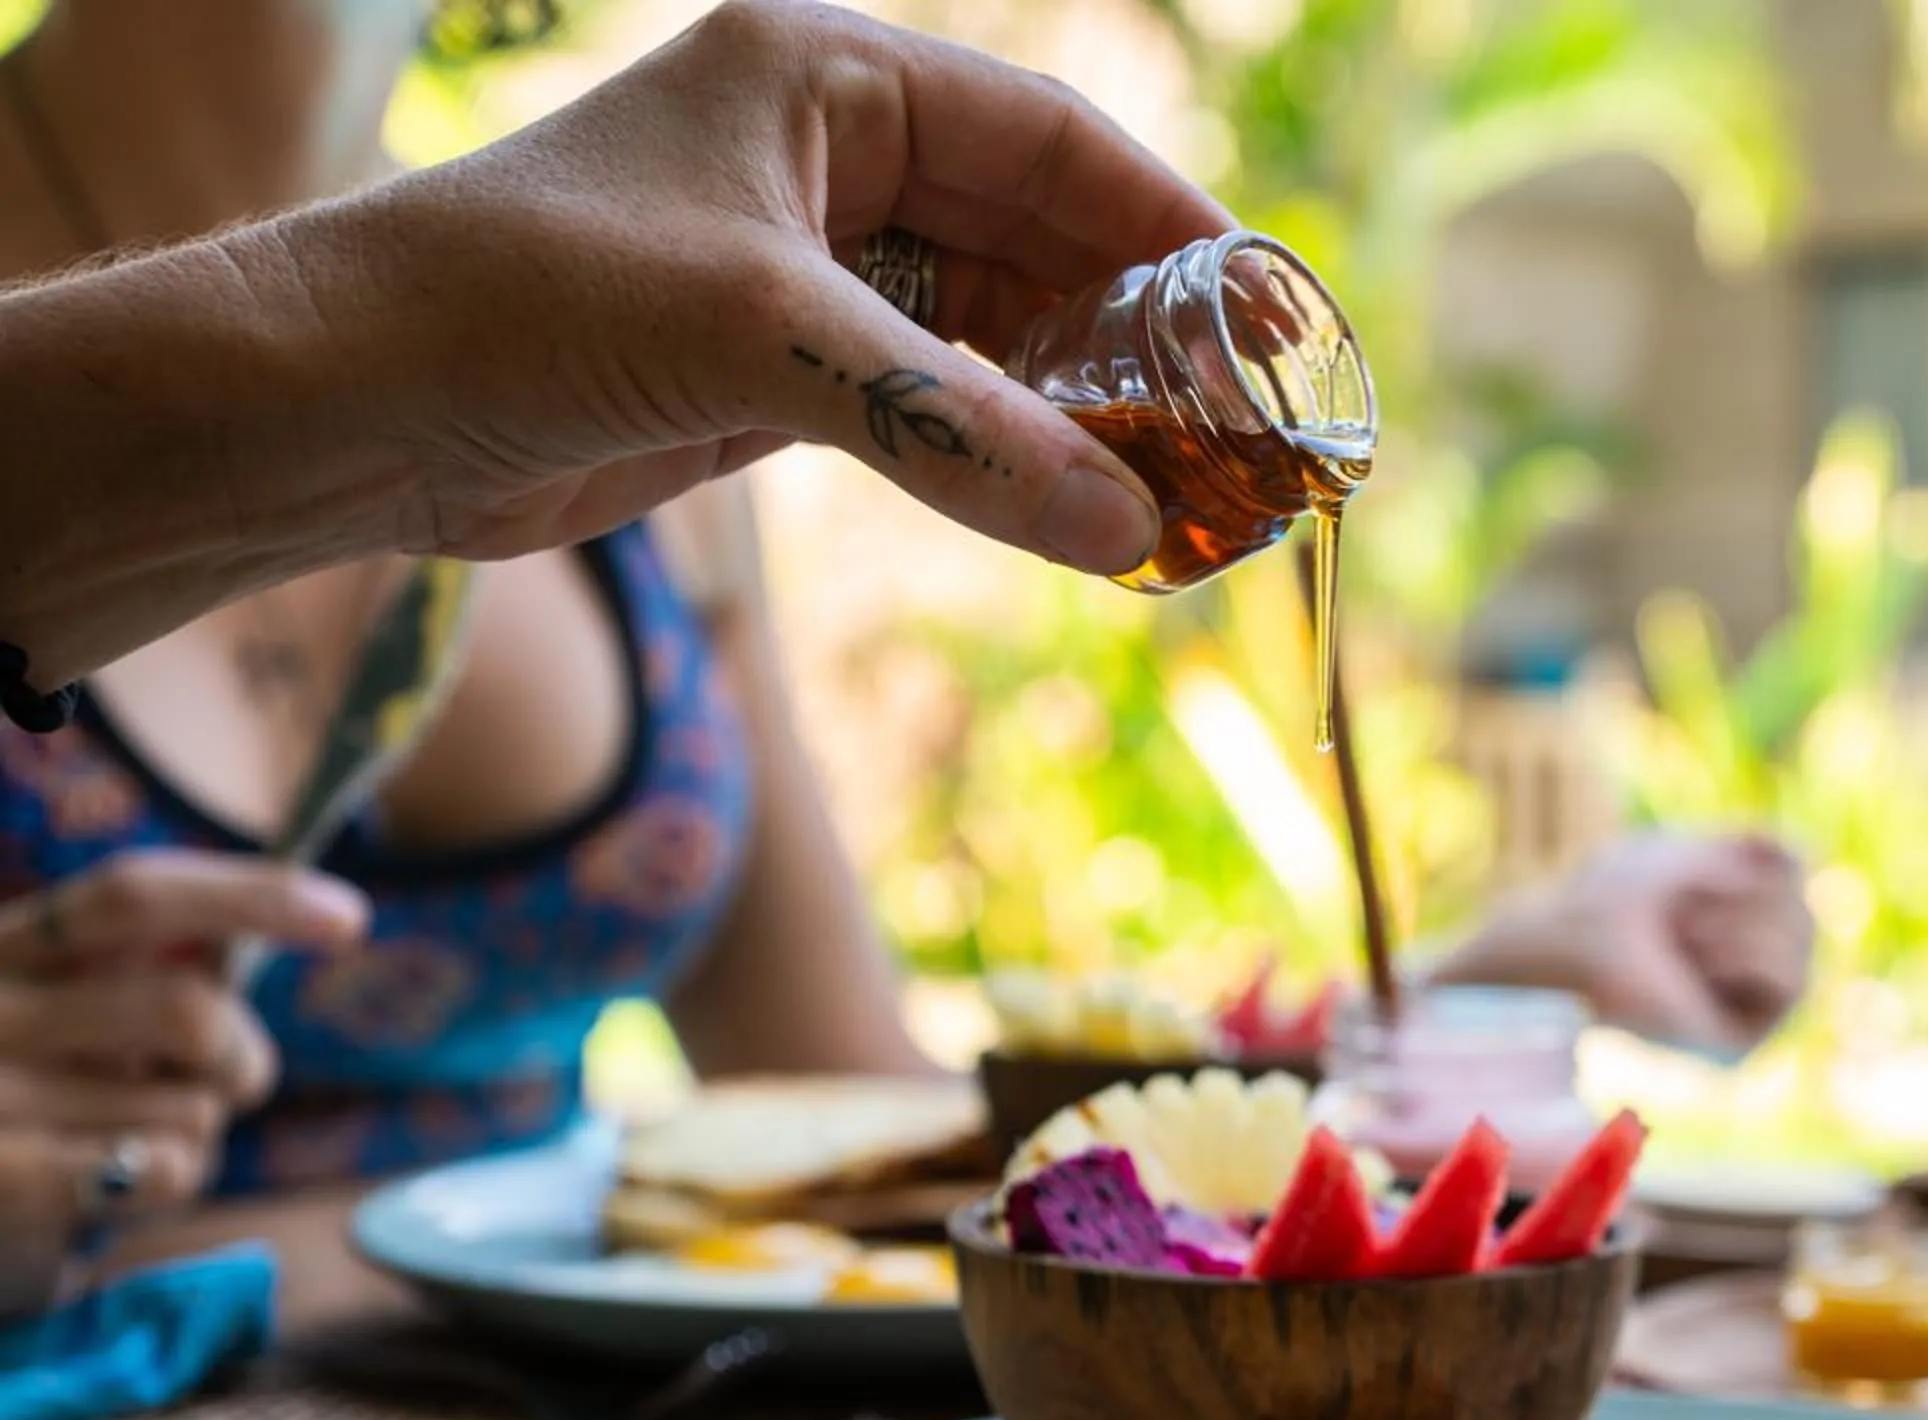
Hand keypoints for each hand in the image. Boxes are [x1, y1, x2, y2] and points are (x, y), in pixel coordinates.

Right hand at [0, 853, 366, 1257]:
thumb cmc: (27, 1085)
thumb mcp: (63, 1001)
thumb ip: (148, 963)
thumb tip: (287, 922)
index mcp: (10, 944)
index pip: (135, 895)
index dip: (250, 896)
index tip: (351, 920)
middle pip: (191, 1012)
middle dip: (243, 1057)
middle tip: (228, 1084)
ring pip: (193, 1110)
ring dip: (196, 1132)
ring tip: (128, 1137)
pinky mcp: (0, 1176)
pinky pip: (166, 1171)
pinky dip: (174, 1175)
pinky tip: (122, 1178)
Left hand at [322, 0, 1231, 573]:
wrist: (347, 409)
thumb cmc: (520, 303)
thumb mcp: (754, 343)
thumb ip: (950, 426)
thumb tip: (1124, 526)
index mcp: (823, 72)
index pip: (1048, 137)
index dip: (1167, 224)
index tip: (1266, 317)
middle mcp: (828, 158)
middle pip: (1040, 240)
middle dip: (1140, 338)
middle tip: (1241, 433)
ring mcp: (810, 272)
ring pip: (998, 337)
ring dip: (1084, 413)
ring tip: (1183, 492)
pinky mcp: (784, 377)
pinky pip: (942, 411)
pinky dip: (1011, 461)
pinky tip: (1083, 514)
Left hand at [1437, 834, 1814, 1057]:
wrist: (1571, 942)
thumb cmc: (1610, 896)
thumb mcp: (1686, 852)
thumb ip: (1749, 849)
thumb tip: (1809, 854)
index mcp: (1737, 926)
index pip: (1798, 869)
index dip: (1748, 860)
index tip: (1691, 873)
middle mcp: (1749, 975)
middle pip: (1806, 907)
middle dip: (1741, 894)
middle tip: (1679, 918)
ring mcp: (1748, 1012)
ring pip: (1804, 938)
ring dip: (1736, 924)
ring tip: (1683, 943)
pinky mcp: (1740, 1045)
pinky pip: (1794, 983)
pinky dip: (1748, 958)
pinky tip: (1704, 965)